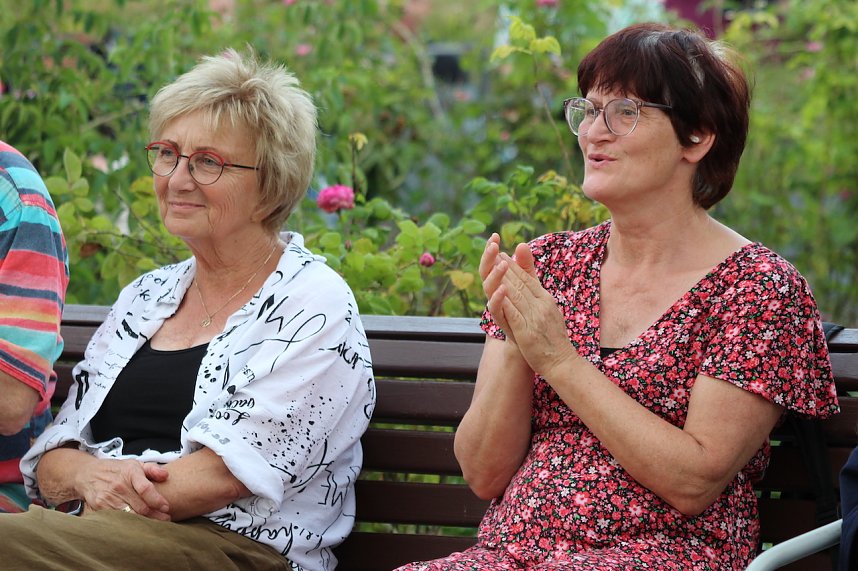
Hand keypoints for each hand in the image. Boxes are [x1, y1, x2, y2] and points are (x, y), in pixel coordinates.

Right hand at [78, 458, 170, 520]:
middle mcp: (119, 486)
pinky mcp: (100, 507)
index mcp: (130, 473)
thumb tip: (166, 475)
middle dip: (156, 515)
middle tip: (166, 520)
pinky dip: (128, 525)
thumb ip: (152, 469)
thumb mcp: (134, 464)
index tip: (166, 507)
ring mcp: (108, 497)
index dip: (157, 500)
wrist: (87, 473)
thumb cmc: (116, 470)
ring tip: (155, 526)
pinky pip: (118, 519)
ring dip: (144, 522)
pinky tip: (137, 527)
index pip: (146, 489)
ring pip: (130, 516)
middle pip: (140, 506)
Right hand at [481, 236, 535, 344]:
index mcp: (499, 283)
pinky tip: (504, 288)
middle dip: (488, 258)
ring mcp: (496, 307)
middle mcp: (494, 294)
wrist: (532, 341)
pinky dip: (498, 298)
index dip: (491, 249)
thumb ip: (525, 267)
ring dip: (494, 275)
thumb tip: (521, 244)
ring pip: (488, 288)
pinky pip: (495, 308)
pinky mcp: (501, 320)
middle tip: (493, 245)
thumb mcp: (529, 285)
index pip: (492, 262)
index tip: (495, 235)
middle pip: (485, 272)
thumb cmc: (527, 312)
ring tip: (502, 263)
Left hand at [491, 245, 577, 376]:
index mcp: (546, 300)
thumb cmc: (553, 338)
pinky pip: (514, 314)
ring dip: (504, 279)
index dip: (514, 266)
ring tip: (493, 266)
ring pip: (517, 295)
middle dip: (507, 267)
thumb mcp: (548, 311)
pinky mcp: (527, 332)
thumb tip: (531, 279)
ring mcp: (535, 318)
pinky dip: (506, 302)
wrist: (562, 362)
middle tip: (494, 253)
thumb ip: (538, 294)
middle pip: (521, 283)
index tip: (502, 254)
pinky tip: (497, 293)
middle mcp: (541, 305)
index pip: (528, 279)